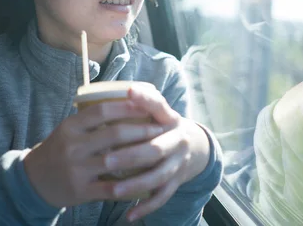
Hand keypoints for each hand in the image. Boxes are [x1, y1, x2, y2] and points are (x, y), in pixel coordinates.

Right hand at [23, 100, 164, 207]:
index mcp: (70, 126)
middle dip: (141, 130)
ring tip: (157, 150)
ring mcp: (77, 169)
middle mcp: (72, 146)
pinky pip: (111, 187)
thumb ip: (91, 119)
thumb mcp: (69, 129)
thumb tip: (126, 102)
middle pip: (114, 134)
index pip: (102, 110)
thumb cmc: (59, 149)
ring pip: (115, 160)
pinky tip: (144, 177)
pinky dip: (129, 183)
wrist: (35, 180)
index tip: (146, 106)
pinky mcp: (81, 191)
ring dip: (140, 154)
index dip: (126, 107)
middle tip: (160, 128)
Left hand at [101, 84, 210, 221]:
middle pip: (155, 149)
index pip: (159, 106)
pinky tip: (129, 214)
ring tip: (114, 191)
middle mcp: (177, 140)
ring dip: (136, 184)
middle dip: (131, 155)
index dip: (145, 100)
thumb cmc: (165, 126)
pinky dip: (146, 207)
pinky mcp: (176, 182)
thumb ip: (145, 102)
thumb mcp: (160, 111)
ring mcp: (178, 163)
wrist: (195, 146)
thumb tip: (121, 90)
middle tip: (107, 159)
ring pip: (158, 177)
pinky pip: (162, 197)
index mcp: (170, 119)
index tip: (129, 92)